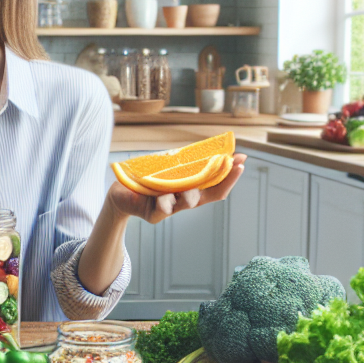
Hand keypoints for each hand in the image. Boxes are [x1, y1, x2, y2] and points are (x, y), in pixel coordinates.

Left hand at [108, 154, 246, 223]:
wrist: (121, 192)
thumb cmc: (148, 179)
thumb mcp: (169, 168)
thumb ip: (190, 161)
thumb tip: (214, 148)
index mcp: (191, 189)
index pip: (217, 186)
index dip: (231, 175)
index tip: (242, 161)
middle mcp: (184, 201)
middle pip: (210, 195)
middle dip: (225, 181)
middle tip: (234, 167)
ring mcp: (171, 209)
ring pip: (188, 204)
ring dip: (191, 194)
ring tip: (189, 189)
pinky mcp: (153, 214)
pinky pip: (162, 210)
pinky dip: (164, 202)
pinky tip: (164, 197)